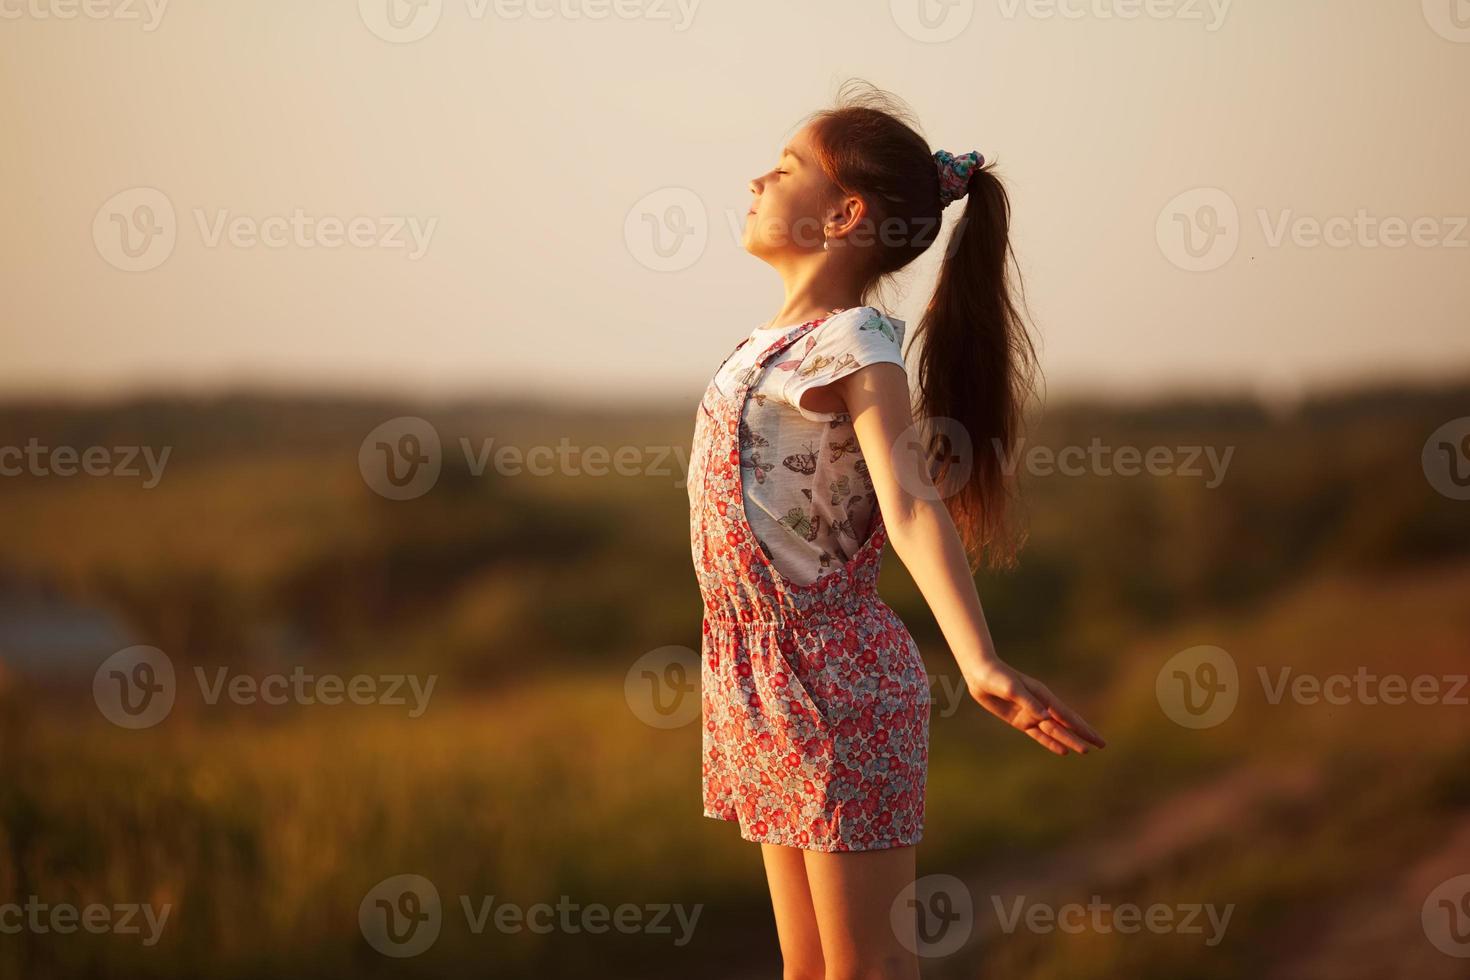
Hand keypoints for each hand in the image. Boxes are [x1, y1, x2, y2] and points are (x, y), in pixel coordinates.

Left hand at [965, 660, 1106, 755]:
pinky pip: (1038, 734)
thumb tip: (1046, 718)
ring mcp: (1031, 714)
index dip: (1082, 728)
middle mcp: (1041, 706)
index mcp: (1043, 696)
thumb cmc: (997, 676)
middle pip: (1066, 724)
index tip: (1096, 738)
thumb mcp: (1012, 688)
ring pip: (1055, 731)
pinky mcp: (1020, 720)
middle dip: (1083, 735)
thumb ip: (1028, 702)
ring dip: (1069, 741)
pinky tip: (1062, 750)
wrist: (981, 674)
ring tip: (1084, 751)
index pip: (1067, 716)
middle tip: (1101, 745)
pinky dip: (1050, 742)